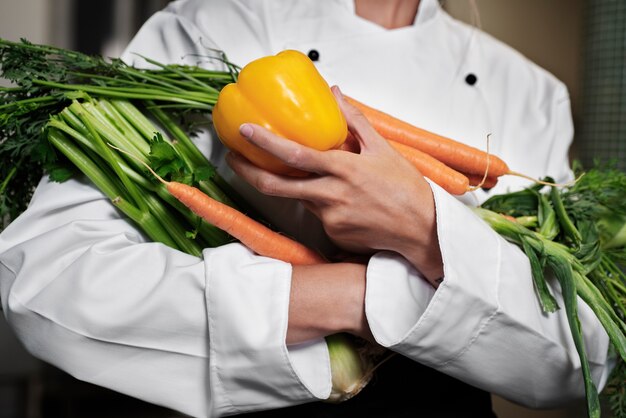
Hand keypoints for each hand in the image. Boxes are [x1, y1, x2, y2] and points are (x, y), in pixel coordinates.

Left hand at [227, 86, 442, 283]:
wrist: (421, 230)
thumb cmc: (405, 187)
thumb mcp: (383, 149)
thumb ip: (355, 121)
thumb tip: (335, 93)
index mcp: (343, 170)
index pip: (295, 155)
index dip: (265, 143)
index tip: (244, 131)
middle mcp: (331, 195)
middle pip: (276, 186)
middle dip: (248, 172)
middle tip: (233, 159)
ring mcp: (329, 218)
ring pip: (299, 198)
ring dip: (296, 185)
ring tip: (311, 176)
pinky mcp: (331, 234)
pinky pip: (317, 215)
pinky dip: (321, 203)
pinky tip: (345, 202)